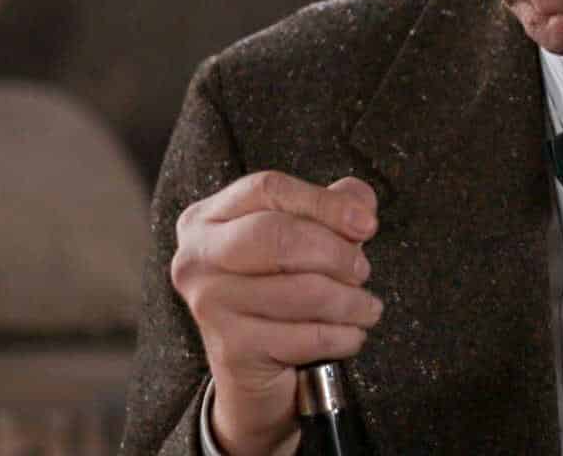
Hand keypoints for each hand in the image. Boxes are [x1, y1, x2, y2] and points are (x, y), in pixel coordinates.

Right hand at [171, 172, 383, 455]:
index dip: (323, 203)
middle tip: (361, 270)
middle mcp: (196, 258)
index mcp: (206, 219)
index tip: (366, 223)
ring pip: (300, 291)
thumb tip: (359, 203)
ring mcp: (209, 305)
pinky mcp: (231, 350)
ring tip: (365, 307)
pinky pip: (307, 337)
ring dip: (349, 301)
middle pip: (278, 235)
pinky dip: (343, 336)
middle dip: (335, 253)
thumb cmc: (277, 293)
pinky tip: (350, 334)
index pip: (268, 189)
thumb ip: (331, 208)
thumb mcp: (301, 240)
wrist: (253, 372)